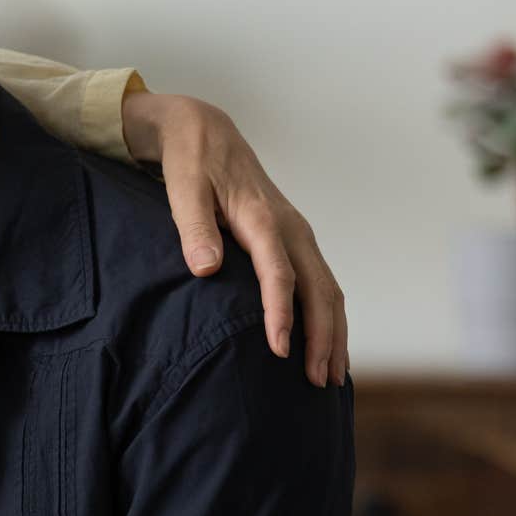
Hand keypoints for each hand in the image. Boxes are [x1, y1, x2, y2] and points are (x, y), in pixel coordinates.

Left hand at [122, 93, 347, 387]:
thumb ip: (193, 228)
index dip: (280, 313)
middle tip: (318, 383)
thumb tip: (205, 269)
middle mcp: (290, 228)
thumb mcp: (182, 187)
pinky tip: (328, 347)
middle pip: (320, 289)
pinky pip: (322, 284)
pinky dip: (330, 317)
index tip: (278, 350)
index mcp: (262, 218)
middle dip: (323, 337)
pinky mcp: (296, 241)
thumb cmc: (190, 162)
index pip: (279, 273)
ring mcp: (298, 234)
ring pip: (329, 290)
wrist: (206, 132)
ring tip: (330, 379)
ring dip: (334, 334)